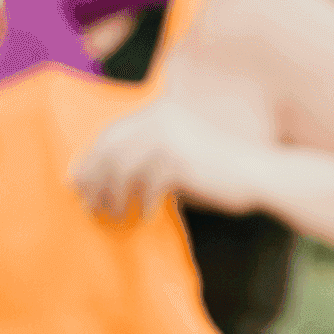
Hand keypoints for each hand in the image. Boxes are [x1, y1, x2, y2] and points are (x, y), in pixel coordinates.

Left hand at [69, 99, 275, 222]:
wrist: (258, 173)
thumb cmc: (218, 171)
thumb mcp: (179, 158)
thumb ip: (147, 162)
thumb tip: (103, 183)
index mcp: (158, 114)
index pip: (111, 135)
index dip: (90, 160)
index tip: (75, 183)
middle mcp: (160, 122)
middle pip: (110, 151)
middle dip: (94, 182)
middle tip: (87, 207)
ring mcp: (169, 140)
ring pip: (122, 170)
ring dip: (113, 197)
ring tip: (113, 218)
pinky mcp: (179, 162)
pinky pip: (146, 188)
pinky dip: (142, 206)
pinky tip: (144, 219)